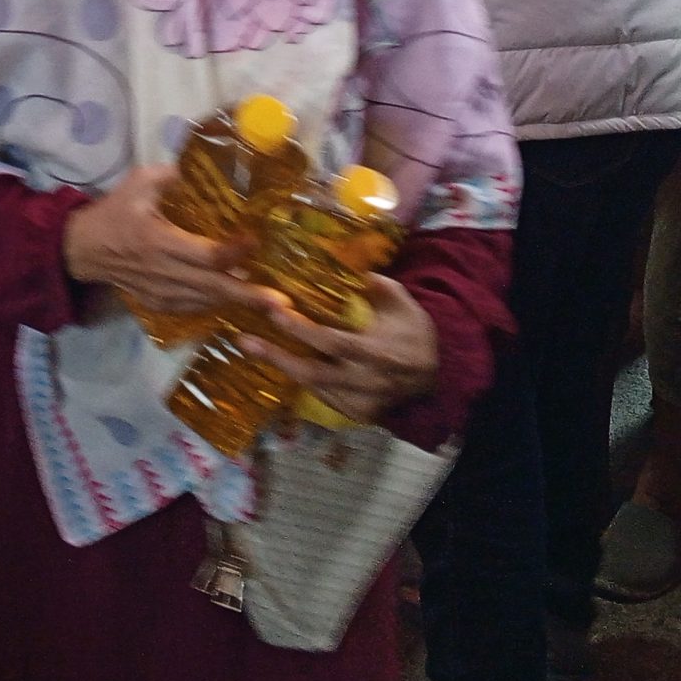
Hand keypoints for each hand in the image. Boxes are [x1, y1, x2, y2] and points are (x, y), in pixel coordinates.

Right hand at [63, 165, 254, 317]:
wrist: (83, 250)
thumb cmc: (113, 213)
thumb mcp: (136, 183)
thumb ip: (168, 176)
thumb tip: (199, 167)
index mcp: (158, 242)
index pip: (205, 254)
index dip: (233, 251)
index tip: (255, 241)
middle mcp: (162, 272)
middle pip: (214, 287)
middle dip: (250, 295)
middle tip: (282, 302)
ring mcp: (160, 293)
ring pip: (207, 302)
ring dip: (238, 302)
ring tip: (269, 302)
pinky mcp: (159, 304)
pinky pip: (195, 308)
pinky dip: (217, 304)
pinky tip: (236, 299)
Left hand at [240, 276, 439, 423]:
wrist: (437, 372)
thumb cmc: (414, 331)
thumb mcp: (402, 302)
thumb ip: (376, 284)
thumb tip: (351, 266)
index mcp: (377, 352)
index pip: (332, 342)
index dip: (302, 330)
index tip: (274, 312)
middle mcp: (365, 381)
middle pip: (313, 373)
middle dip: (275, 358)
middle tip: (243, 340)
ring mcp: (360, 402)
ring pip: (312, 388)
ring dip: (282, 369)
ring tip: (251, 347)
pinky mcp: (357, 414)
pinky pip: (322, 398)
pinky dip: (302, 381)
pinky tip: (280, 363)